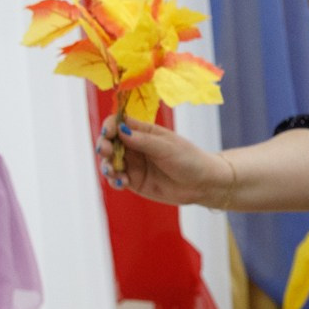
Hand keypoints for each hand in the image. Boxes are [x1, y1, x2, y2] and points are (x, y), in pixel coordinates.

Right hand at [100, 113, 231, 206]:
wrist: (203, 184)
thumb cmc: (189, 160)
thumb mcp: (168, 148)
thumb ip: (144, 141)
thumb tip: (121, 130)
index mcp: (142, 132)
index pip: (118, 123)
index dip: (110, 126)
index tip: (108, 133)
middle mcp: (134, 146)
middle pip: (109, 142)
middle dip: (104, 146)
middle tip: (107, 152)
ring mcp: (133, 164)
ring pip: (110, 162)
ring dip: (107, 166)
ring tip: (114, 171)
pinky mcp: (134, 181)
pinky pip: (117, 179)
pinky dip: (115, 181)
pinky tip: (122, 183)